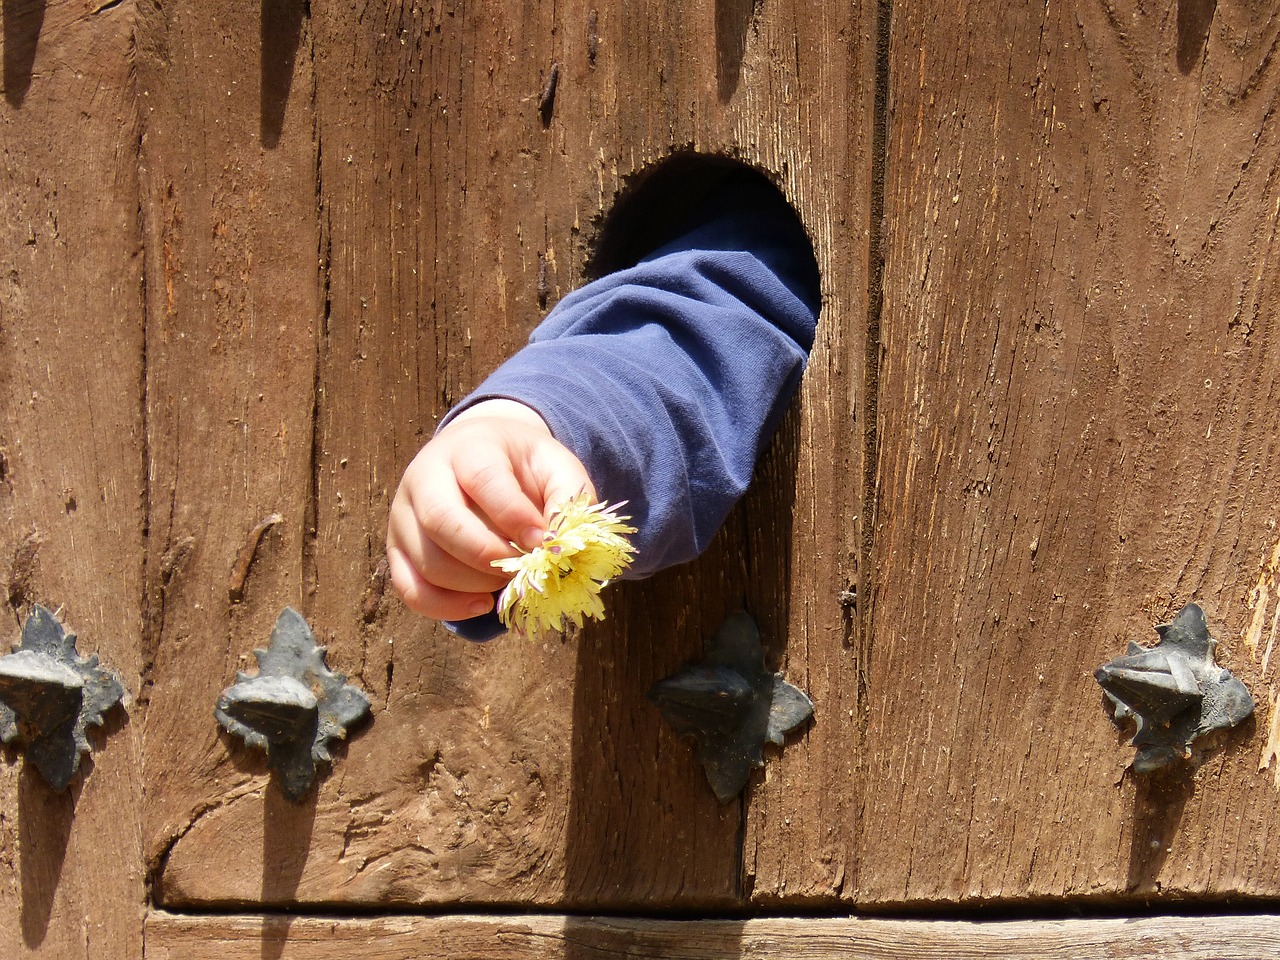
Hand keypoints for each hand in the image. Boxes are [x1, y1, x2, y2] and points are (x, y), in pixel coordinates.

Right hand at [386, 399, 593, 621]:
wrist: (480, 458)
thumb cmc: (522, 467)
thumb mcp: (555, 465)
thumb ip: (568, 495)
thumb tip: (560, 542)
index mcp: (468, 447)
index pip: (482, 479)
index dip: (513, 515)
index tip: (541, 541)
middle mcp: (424, 477)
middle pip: (441, 521)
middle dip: (488, 555)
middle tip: (524, 566)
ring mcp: (404, 515)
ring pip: (427, 561)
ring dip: (473, 584)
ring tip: (508, 580)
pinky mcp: (397, 550)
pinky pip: (410, 589)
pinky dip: (446, 607)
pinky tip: (481, 604)